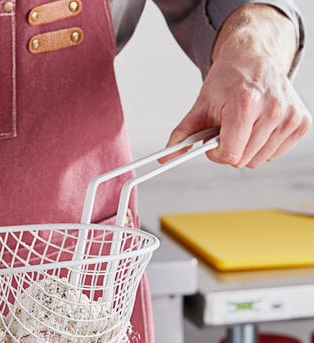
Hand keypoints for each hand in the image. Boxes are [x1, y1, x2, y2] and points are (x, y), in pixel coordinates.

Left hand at [167, 5, 310, 168]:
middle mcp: (272, 109)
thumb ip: (182, 135)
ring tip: (243, 126)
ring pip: (259, 160)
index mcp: (245, 104)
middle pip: (243, 160)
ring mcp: (290, 116)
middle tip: (227, 129)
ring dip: (246, 149)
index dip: (216, 154)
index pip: (230, 155)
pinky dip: (263, 147)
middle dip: (229, 150)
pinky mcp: (301, 122)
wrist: (253, 58)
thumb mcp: (199, 107)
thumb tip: (165, 158)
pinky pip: (274, 155)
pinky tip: (259, 127)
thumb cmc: (227, 83)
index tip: (212, 143)